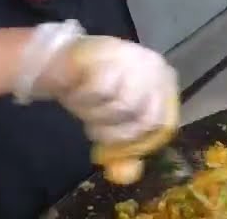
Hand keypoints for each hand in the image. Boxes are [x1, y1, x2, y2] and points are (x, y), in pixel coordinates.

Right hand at [20, 22, 178, 146]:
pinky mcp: (112, 52)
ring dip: (96, 116)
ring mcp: (136, 59)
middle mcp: (156, 71)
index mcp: (164, 86)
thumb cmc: (94, 93)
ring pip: (124, 106)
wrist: (63, 60)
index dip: (138, 144)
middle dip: (114, 133)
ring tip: (83, 108)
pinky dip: (85, 99)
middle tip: (92, 128)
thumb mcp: (110, 123)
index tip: (112, 151)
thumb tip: (128, 175)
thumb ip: (121, 148)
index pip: (164, 126)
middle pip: (146, 119)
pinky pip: (102, 90)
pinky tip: (77, 92)